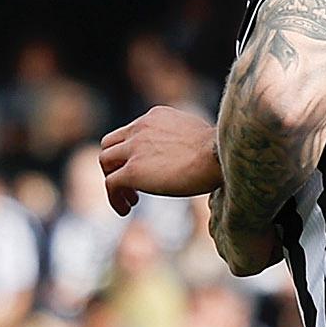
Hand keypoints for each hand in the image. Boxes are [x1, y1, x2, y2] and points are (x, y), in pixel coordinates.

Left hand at [99, 108, 221, 207]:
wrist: (218, 156)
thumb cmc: (220, 152)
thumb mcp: (198, 137)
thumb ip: (184, 142)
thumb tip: (193, 158)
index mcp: (156, 116)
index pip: (131, 131)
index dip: (132, 152)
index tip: (147, 169)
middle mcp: (141, 128)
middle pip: (110, 143)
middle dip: (116, 164)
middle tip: (132, 184)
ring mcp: (134, 148)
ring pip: (105, 161)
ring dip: (113, 180)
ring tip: (130, 200)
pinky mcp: (133, 171)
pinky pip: (111, 184)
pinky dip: (114, 198)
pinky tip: (125, 210)